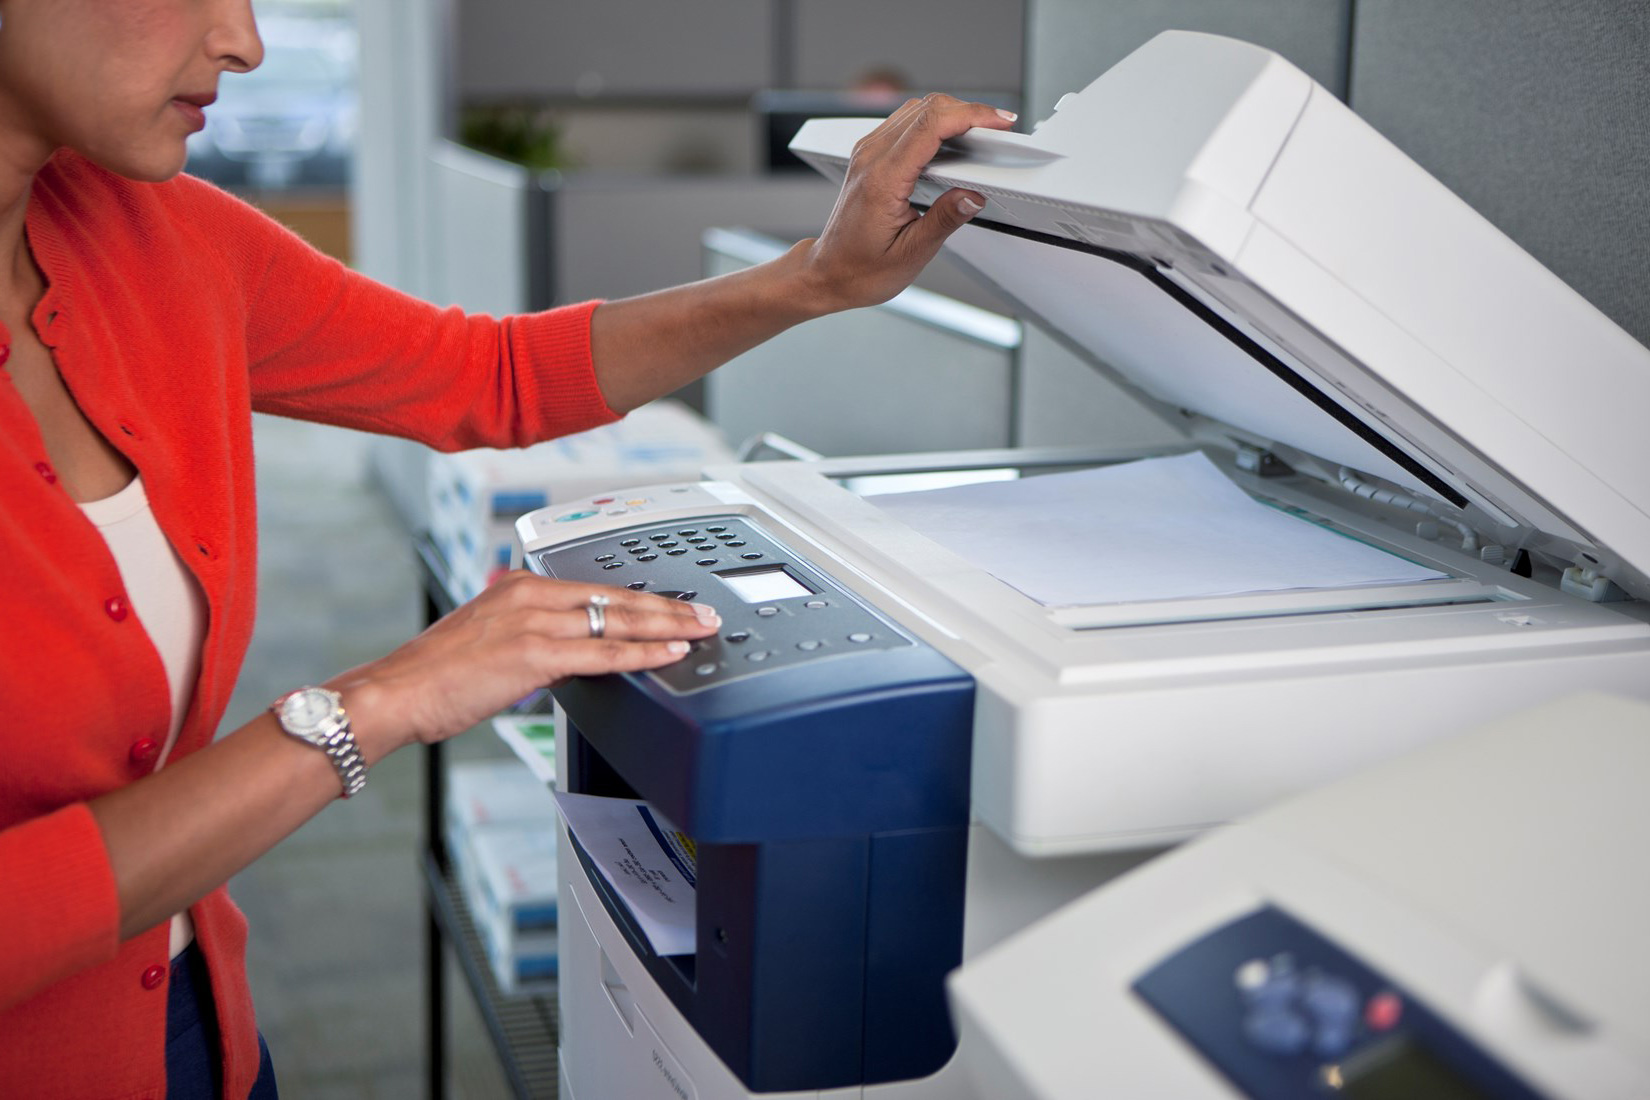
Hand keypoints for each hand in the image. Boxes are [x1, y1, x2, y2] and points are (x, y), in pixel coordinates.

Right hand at [327, 572, 720, 758]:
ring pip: (617, 620)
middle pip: (616, 598)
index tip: (672, 604)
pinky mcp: (534, 653)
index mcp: (519, 587)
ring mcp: (534, 621)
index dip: (641, 599)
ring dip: (668, 626)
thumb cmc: (432, 677)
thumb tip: (568, 655)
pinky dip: (643, 653)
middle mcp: (530, 595)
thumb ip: (531, 640)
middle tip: (705, 612)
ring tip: (701, 631)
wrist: (394, 694)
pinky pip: (603, 652)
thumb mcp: (489, 642)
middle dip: (668, 607)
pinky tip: (670, 654)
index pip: (596, 589)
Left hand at [801, 94, 1016, 311]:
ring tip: (982, 136)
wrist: (829, 272)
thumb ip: (944, 220)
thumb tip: (973, 196)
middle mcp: (871, 157)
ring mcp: (868, 152)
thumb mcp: (911, 253)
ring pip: (916, 110)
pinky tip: (954, 142)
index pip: (931, 126)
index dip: (971, 116)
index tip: (999, 123)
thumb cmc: (861, 269)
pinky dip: (935, 124)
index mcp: (882, 179)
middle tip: (999, 129)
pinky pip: (906, 123)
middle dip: (968, 112)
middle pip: (926, 108)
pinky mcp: (871, 154)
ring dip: (952, 115)